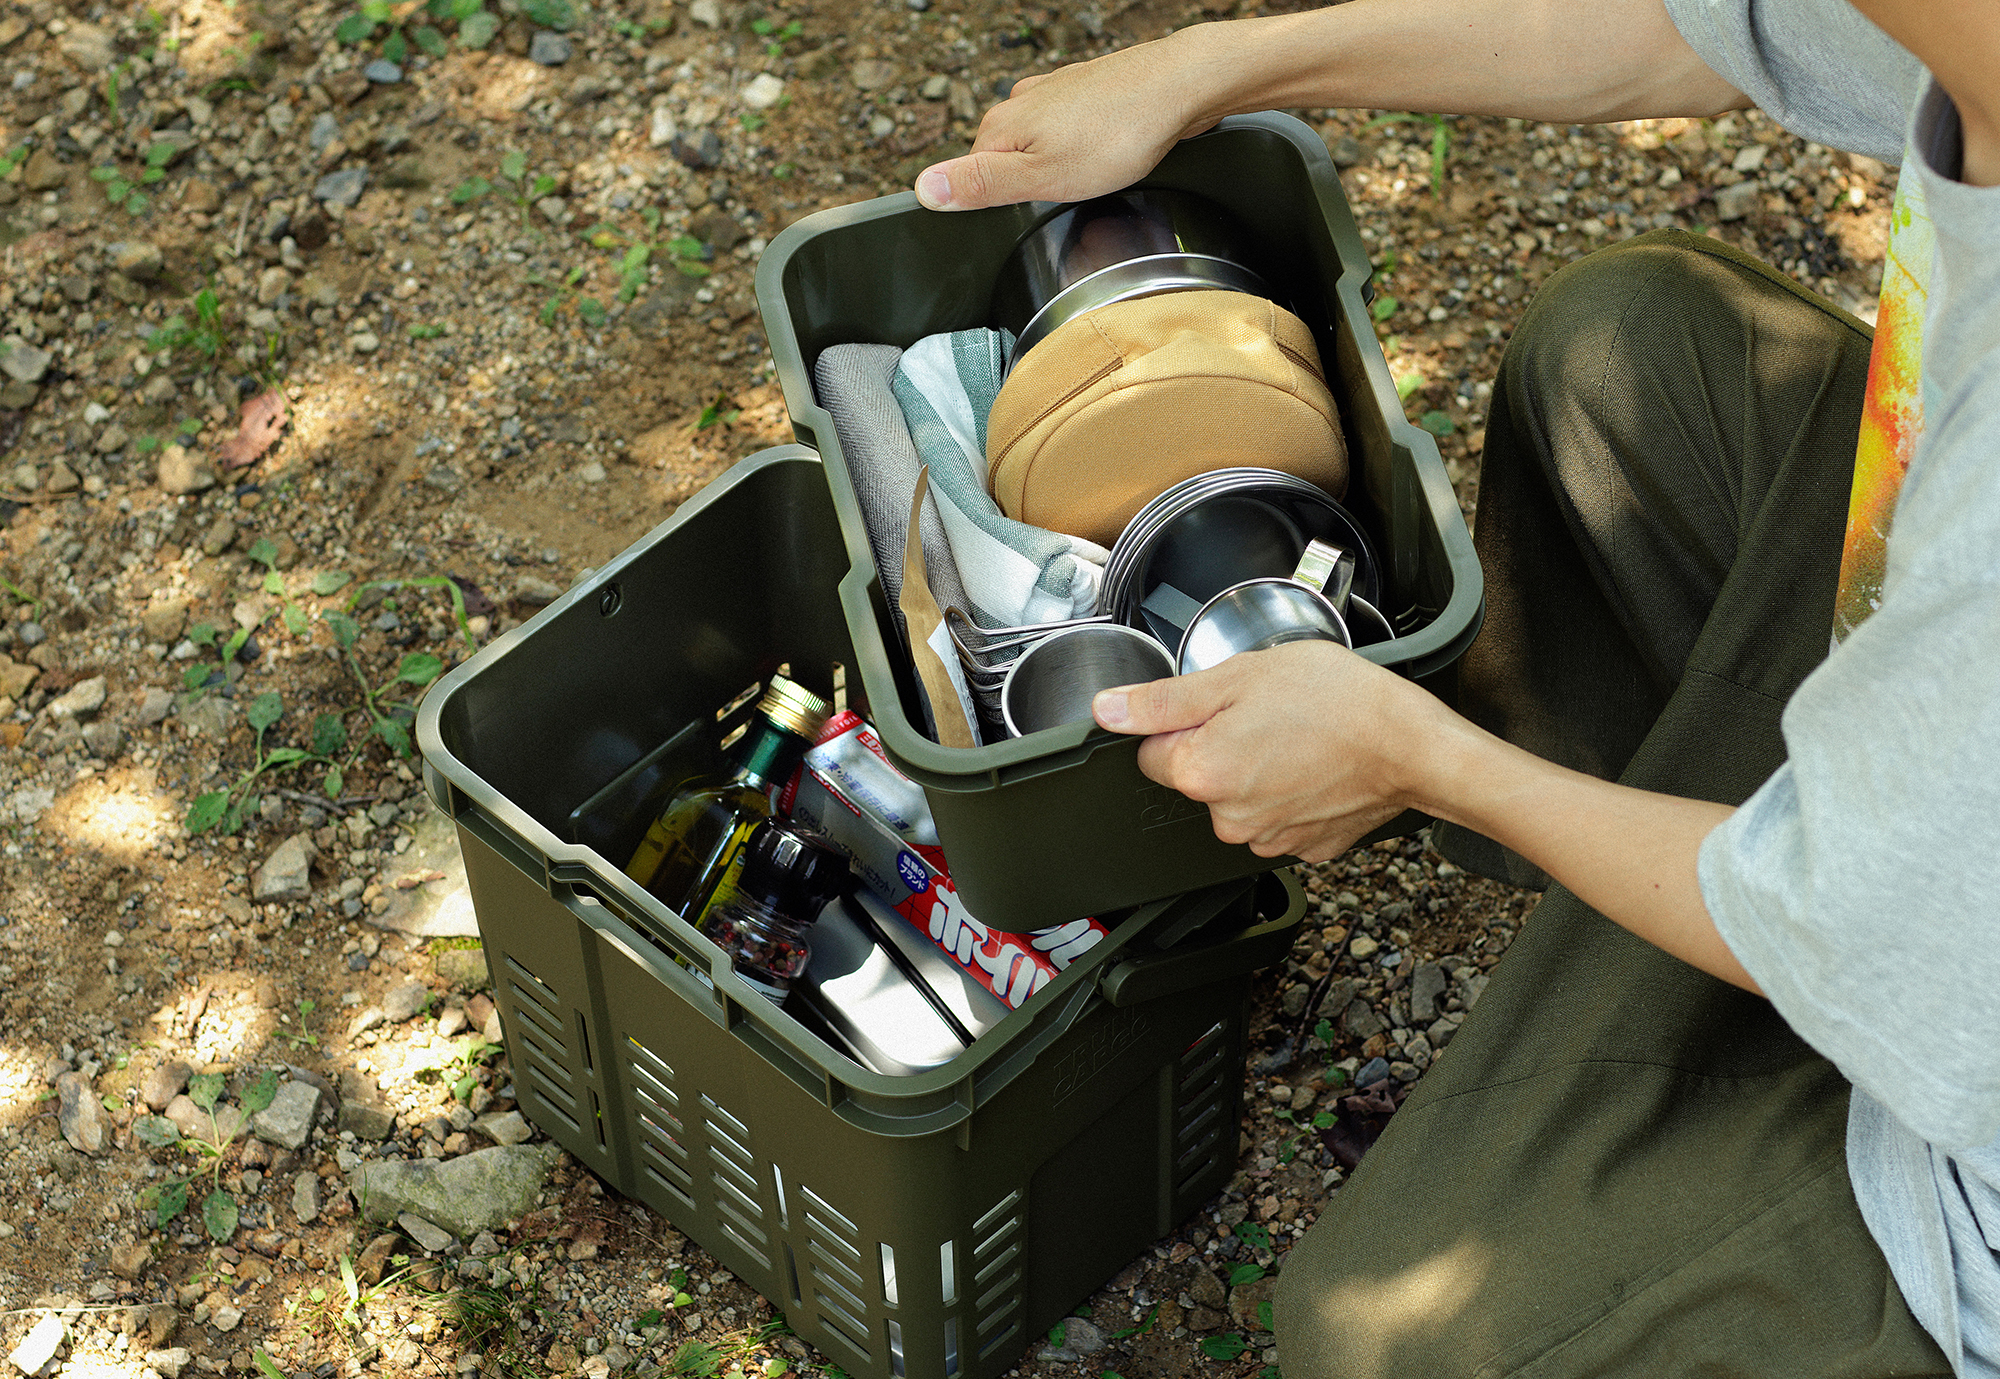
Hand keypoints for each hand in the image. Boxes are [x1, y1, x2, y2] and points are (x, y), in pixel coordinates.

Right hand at [913, 33, 1223, 210]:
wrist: (1180, 87)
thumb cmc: (1118, 134)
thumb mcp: (1041, 177)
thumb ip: (981, 184)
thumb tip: (925, 188)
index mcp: (1001, 124)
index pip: (974, 177)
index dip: (1003, 203)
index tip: (1035, 210)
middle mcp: (1022, 101)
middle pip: (1008, 161)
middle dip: (1035, 185)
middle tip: (1072, 196)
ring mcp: (1056, 93)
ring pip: (1043, 146)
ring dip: (1065, 166)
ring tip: (1096, 173)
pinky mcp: (1087, 91)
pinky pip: (1073, 132)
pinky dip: (1088, 149)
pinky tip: (1111, 155)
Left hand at [1091, 640, 1436, 860]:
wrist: (1412, 745)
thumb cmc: (1338, 702)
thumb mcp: (1239, 676)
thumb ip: (1164, 700)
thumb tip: (1108, 711)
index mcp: (1200, 772)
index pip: (1152, 752)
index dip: (1183, 723)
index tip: (1220, 708)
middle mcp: (1226, 817)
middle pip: (1197, 776)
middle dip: (1221, 746)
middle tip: (1266, 716)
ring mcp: (1267, 839)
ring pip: (1239, 798)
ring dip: (1256, 770)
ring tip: (1297, 738)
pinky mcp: (1304, 848)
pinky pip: (1279, 816)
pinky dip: (1291, 794)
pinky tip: (1315, 765)